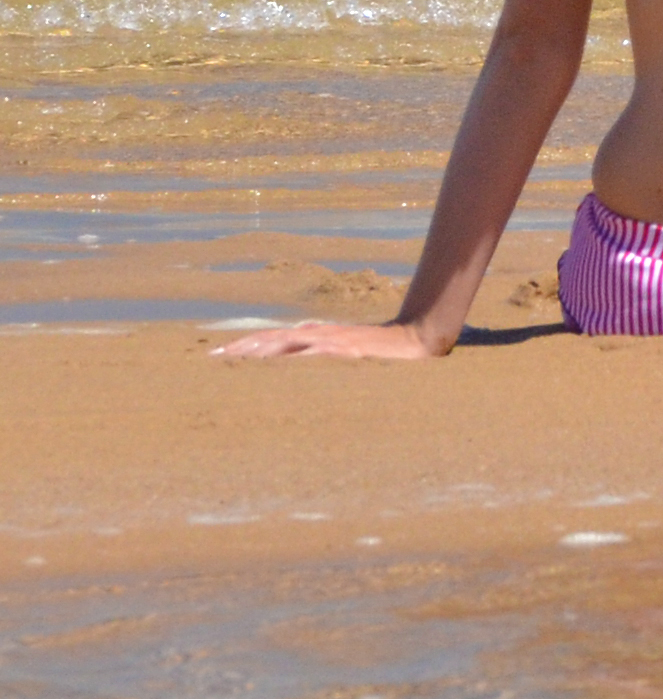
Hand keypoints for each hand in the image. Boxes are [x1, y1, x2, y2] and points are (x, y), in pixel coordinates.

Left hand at [211, 320, 437, 360]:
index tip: (214, 355)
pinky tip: (279, 364)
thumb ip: (318, 355)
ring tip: (233, 358)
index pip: (270, 338)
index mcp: (315, 336)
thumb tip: (293, 364)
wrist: (415, 339)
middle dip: (240, 347)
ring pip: (287, 343)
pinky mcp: (347, 350)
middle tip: (211, 357)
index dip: (242, 345)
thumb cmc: (379, 352)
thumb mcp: (343, 354)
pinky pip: (316, 354)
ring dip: (259, 350)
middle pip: (270, 339)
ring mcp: (332, 341)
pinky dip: (296, 358)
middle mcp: (319, 334)